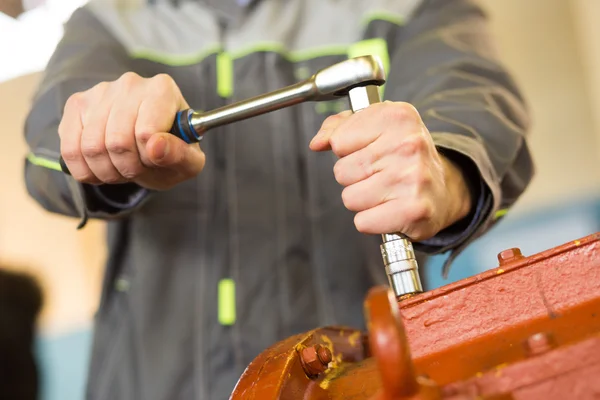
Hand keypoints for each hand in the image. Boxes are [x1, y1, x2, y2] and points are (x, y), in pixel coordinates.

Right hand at [59, 72, 204, 190]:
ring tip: (121, 167)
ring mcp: (100, 92)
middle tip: (137, 168)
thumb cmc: (170, 152)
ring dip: (107, 171)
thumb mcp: (188, 162)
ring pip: (91, 147)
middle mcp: (130, 84)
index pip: (146, 133)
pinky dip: (86, 170)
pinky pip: (70, 149)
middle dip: (127, 168)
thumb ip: (180, 155)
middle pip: (116, 142)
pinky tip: (101, 167)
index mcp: (162, 90)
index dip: (149, 158)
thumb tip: (156, 146)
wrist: (148, 145)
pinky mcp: (77, 105)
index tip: (155, 160)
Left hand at [309, 101, 471, 241]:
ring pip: (350, 198)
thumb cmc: (403, 157)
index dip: (347, 150)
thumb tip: (318, 142)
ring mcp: (412, 178)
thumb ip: (339, 128)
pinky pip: (363, 222)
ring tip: (385, 192)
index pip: (338, 141)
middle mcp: (408, 144)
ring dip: (362, 200)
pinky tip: (389, 209)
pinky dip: (372, 221)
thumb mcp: (376, 128)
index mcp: (397, 117)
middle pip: (341, 171)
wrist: (443, 190)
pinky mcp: (413, 210)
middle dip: (354, 178)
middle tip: (379, 175)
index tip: (369, 151)